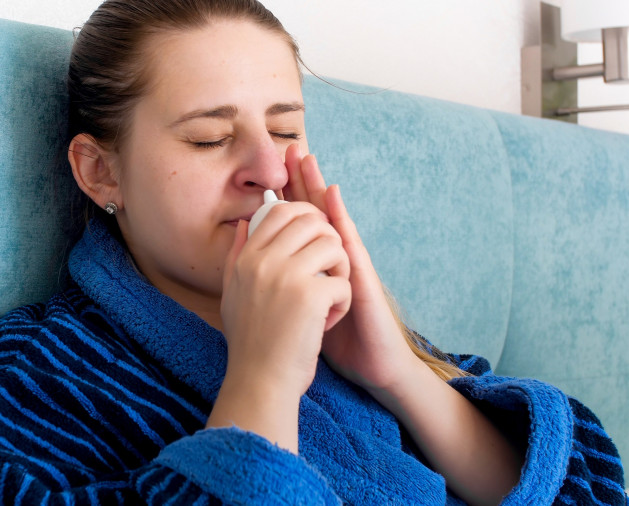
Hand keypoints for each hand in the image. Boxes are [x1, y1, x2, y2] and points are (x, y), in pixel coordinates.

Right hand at [219, 200, 350, 398]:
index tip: (316, 239)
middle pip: (311, 221)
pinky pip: (342, 282)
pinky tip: (328, 323)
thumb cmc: (250, 342)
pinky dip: (342, 303)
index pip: (279, 212)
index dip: (305, 217)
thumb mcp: (233, 293)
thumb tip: (246, 223)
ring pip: (333, 245)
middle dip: (329, 240)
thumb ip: (237, 255)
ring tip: (331, 295)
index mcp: (246, 259)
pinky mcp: (310, 297)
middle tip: (330, 268)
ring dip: (341, 270)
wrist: (260, 382)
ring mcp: (286, 277)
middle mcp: (263, 261)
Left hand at [282, 144, 416, 392]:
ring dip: (319, 187)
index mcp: (315, 267)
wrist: (371, 368)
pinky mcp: (362, 276)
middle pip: (315, 212)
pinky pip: (349, 242)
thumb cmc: (335, 340)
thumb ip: (284, 282)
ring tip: (309, 159)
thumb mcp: (301, 307)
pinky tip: (332, 198)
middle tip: (288, 147)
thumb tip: (257, 261)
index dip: (285, 196)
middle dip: (302, 180)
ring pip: (332, 219)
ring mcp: (350, 264)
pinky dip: (340, 217)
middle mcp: (334, 259)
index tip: (269, 168)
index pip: (298, 224)